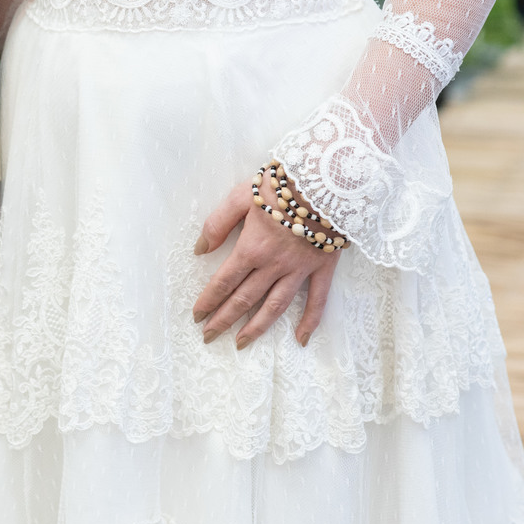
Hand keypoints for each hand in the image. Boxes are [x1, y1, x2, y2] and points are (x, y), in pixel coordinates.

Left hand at [192, 177, 337, 348]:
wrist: (328, 180)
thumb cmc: (282, 185)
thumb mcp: (240, 196)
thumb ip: (218, 223)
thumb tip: (200, 249)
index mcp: (251, 248)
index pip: (224, 282)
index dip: (208, 301)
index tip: (196, 316)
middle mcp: (273, 265)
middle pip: (244, 298)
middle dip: (224, 319)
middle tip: (209, 337)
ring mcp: (299, 269)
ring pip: (275, 305)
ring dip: (256, 326)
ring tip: (241, 343)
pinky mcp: (323, 267)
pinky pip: (317, 299)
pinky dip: (310, 321)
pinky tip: (300, 339)